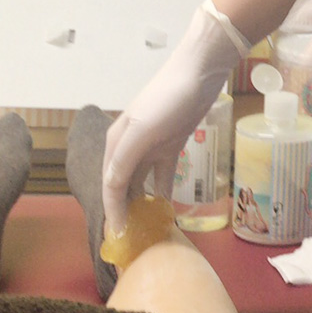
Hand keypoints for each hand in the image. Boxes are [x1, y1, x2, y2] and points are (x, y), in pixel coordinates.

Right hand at [102, 0, 249, 232]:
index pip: (109, 186)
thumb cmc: (169, 97)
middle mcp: (129, 146)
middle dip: (125, 212)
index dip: (113, 212)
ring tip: (148, 231)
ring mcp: (151, 146)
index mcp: (116, 142)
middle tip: (134, 242)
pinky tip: (167, 212)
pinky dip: (162, 194)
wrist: (200, 70)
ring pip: (141, 183)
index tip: (121, 238)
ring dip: (142, 205)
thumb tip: (111, 192)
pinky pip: (162, 176)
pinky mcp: (171, 145)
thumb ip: (124, 160)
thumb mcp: (142, 129)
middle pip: (122, 187)